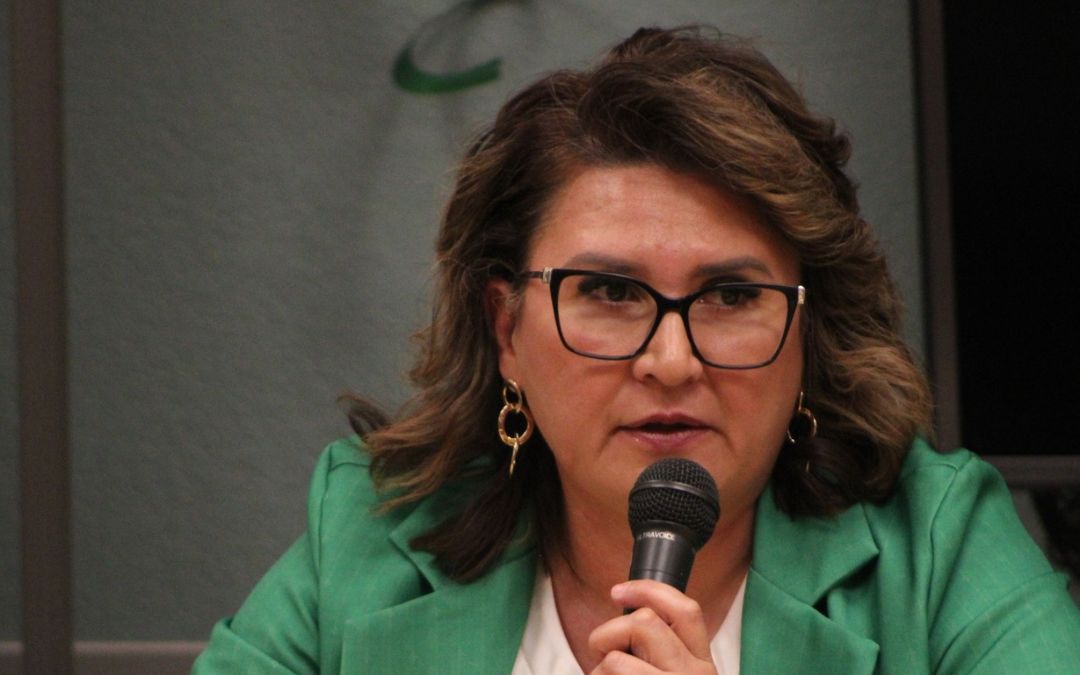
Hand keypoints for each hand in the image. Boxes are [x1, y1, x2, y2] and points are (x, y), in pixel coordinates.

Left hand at [587, 580, 717, 673]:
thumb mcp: (673, 672)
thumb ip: (661, 648)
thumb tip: (628, 618)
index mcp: (701, 662)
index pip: (686, 610)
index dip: (649, 590)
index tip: (618, 591)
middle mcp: (696, 673)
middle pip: (645, 623)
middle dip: (610, 633)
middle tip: (603, 653)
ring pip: (618, 659)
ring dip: (600, 668)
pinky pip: (610, 673)